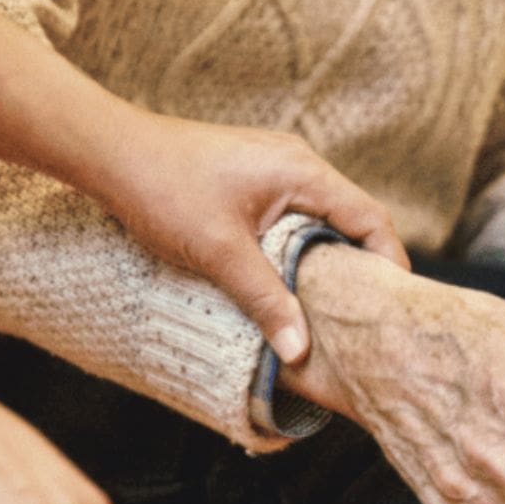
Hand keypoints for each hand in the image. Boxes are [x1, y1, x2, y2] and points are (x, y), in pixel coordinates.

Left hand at [91, 113, 409, 363]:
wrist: (109, 152)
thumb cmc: (164, 190)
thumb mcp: (220, 253)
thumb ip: (266, 300)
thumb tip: (300, 351)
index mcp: (303, 172)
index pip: (370, 218)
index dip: (389, 262)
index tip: (394, 305)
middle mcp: (297, 163)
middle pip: (352, 218)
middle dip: (363, 265)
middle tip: (367, 313)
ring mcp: (275, 167)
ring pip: (323, 218)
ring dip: (330, 257)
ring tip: (333, 305)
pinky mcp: (254, 177)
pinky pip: (296, 214)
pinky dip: (303, 246)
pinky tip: (291, 278)